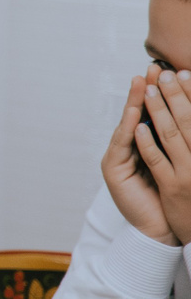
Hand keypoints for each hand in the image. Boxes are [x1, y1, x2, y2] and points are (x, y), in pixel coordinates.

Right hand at [104, 70, 180, 245]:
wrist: (158, 229)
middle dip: (144, 91)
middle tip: (151, 69)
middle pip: (136, 114)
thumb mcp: (176, 165)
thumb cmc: (171, 199)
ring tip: (139, 84)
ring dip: (133, 104)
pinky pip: (123, 147)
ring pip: (128, 126)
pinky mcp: (114, 172)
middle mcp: (127, 149)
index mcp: (143, 147)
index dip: (157, 94)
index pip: (149, 115)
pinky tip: (134, 117)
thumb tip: (188, 121)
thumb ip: (176, 144)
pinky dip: (129, 131)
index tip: (167, 73)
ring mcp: (118, 159)